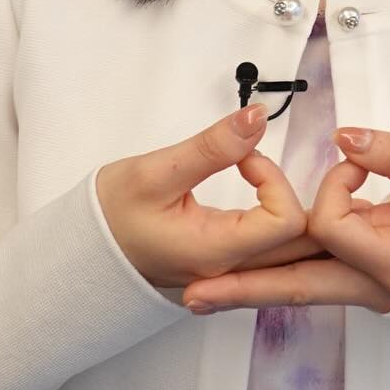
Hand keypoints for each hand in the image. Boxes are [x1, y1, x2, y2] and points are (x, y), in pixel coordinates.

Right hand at [96, 104, 307, 294]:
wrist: (86, 253)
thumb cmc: (111, 218)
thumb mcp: (156, 171)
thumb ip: (211, 147)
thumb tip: (256, 116)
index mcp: (216, 250)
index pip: (287, 221)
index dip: (275, 180)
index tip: (243, 158)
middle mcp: (232, 270)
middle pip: (302, 245)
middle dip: (301, 197)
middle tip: (265, 163)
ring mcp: (232, 273)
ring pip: (292, 251)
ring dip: (296, 208)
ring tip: (262, 171)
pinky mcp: (229, 266)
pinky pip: (274, 250)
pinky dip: (280, 219)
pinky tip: (262, 189)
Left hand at [182, 127, 389, 315]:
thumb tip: (346, 135)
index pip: (333, 225)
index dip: (336, 184)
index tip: (360, 161)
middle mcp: (376, 290)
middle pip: (296, 286)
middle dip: (242, 289)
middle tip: (190, 294)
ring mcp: (369, 294)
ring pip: (301, 288)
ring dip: (253, 287)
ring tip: (199, 295)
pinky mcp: (365, 286)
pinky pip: (316, 278)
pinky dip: (281, 276)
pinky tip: (246, 279)